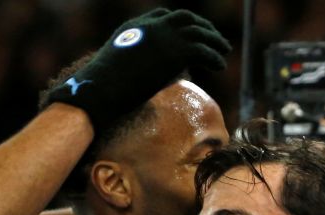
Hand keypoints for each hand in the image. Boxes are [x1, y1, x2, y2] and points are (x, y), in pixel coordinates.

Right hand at [43, 8, 229, 129]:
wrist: (100, 89)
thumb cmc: (103, 87)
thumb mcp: (119, 69)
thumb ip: (136, 65)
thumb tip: (147, 80)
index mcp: (134, 27)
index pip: (163, 16)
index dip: (182, 23)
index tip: (193, 32)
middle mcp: (150, 27)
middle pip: (186, 18)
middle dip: (203, 27)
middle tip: (216, 40)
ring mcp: (163, 37)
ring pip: (199, 32)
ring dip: (215, 41)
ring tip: (224, 52)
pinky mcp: (174, 53)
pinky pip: (203, 51)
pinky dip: (214, 58)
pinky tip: (220, 67)